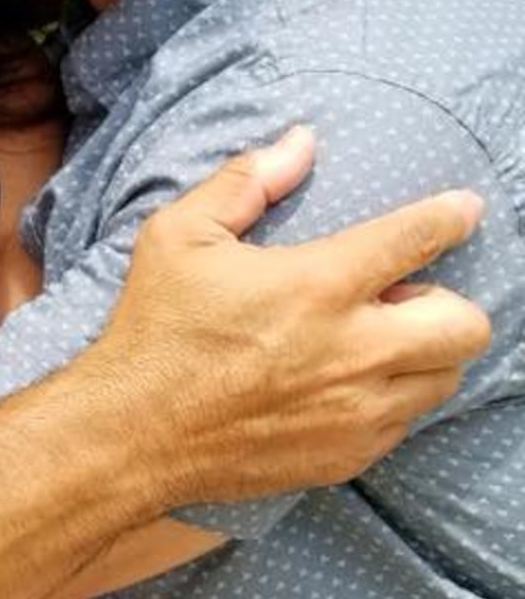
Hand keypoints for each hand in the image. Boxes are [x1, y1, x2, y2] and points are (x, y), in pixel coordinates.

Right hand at [92, 128, 487, 502]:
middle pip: (466, 325)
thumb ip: (246, 182)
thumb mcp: (179, 236)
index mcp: (317, 285)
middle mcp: (352, 351)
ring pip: (445, 378)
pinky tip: (343, 386)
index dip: (451, 216)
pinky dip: (390, 399)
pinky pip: (405, 423)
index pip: (417, 238)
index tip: (462, 210)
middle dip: (448, 303)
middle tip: (400, 298)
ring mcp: (355, 411)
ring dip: (422, 354)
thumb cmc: (154, 329)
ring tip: (374, 343)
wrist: (131, 434)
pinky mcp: (346, 456)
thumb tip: (301, 141)